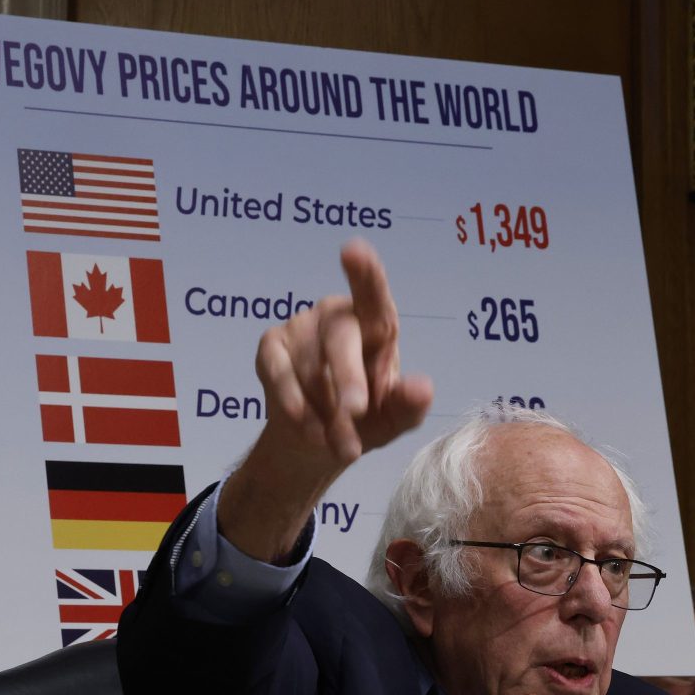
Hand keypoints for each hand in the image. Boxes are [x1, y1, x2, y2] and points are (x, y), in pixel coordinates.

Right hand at [218, 240, 432, 560]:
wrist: (316, 445)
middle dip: (348, 378)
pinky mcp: (271, 346)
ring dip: (324, 411)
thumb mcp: (394, 420)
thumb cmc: (363, 421)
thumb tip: (423, 387)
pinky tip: (308, 427)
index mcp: (376, 325)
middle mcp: (337, 316)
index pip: (373, 294)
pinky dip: (294, 404)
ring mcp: (301, 327)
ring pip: (310, 366)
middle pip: (341, 336)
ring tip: (339, 444)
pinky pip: (279, 373)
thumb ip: (410, 405)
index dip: (365, 271)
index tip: (353, 249)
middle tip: (355, 413)